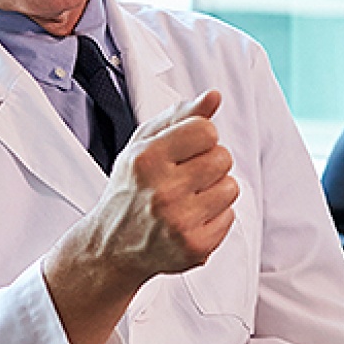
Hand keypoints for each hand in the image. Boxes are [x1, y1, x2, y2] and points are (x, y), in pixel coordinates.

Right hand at [43, 91, 239, 343]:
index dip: (200, 138)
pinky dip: (215, 217)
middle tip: (185, 178)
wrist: (112, 247)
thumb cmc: (131, 188)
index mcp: (147, 159)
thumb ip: (180, 116)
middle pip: (223, 158)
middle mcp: (162, 191)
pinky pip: (231, 217)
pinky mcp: (195, 248)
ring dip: (215, 191)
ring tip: (187, 200)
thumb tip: (214, 96)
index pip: (207, 131)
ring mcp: (179, 223)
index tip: (183, 151)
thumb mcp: (144, 144)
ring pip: (231, 187)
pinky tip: (190, 220)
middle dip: (209, 164)